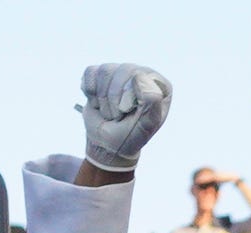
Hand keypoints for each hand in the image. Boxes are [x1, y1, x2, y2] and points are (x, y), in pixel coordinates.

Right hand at [77, 62, 172, 177]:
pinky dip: (90, 91)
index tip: (128, 114)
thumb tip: (139, 75)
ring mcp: (122, 72)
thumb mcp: (145, 126)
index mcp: (160, 85)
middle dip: (114, 100)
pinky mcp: (102, 74)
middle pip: (122, 71)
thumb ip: (151, 102)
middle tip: (117, 116)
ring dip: (102, 98)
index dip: (128, 97)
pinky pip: (91, 72)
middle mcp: (143, 74)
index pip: (141, 76)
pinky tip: (98, 102)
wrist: (106, 144)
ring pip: (105, 71)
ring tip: (109, 111)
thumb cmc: (128, 137)